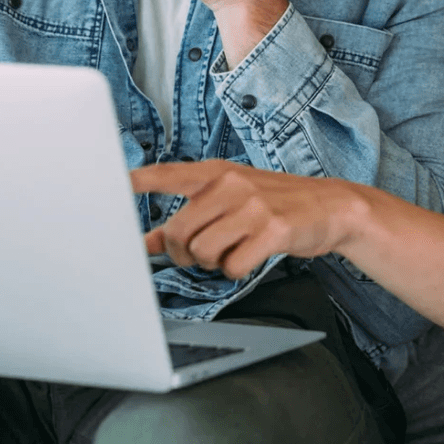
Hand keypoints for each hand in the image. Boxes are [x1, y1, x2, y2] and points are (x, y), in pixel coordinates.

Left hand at [131, 160, 364, 280]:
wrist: (331, 206)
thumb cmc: (274, 203)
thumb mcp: (231, 201)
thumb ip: (189, 216)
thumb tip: (146, 240)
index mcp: (217, 173)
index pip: (168, 174)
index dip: (138, 181)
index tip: (113, 185)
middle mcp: (232, 184)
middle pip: (177, 231)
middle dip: (182, 253)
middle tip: (200, 254)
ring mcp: (253, 206)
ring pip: (202, 252)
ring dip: (212, 263)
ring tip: (231, 251)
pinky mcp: (272, 230)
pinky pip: (232, 266)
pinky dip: (236, 270)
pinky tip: (250, 257)